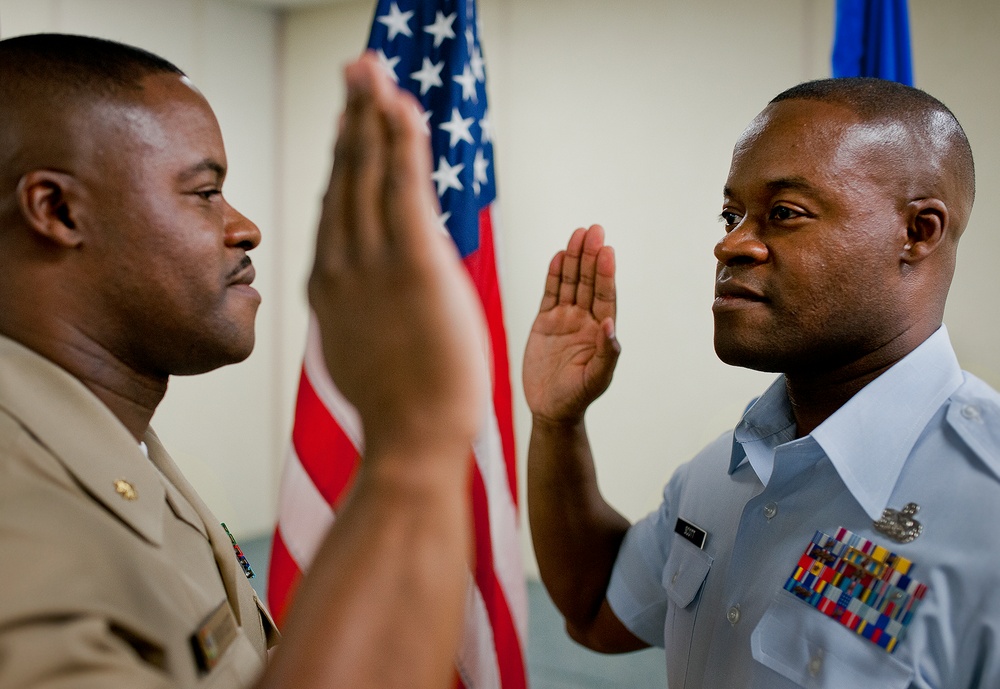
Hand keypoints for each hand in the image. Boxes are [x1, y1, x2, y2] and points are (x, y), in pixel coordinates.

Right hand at [307, 53, 486, 461]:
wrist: (412, 441)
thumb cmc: (399, 404)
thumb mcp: (363, 349)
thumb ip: (358, 312)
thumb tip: (361, 301)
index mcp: (328, 286)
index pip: (334, 206)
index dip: (341, 158)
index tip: (348, 123)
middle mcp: (340, 265)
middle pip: (342, 176)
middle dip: (349, 118)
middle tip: (354, 71)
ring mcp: (372, 263)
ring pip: (367, 172)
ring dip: (370, 114)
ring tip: (372, 70)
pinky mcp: (412, 264)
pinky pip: (403, 186)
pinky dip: (401, 142)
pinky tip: (402, 107)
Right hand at [523, 224, 618, 424]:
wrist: (550, 409)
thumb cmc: (577, 397)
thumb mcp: (596, 379)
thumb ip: (607, 353)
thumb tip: (610, 324)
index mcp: (600, 331)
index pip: (605, 296)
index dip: (606, 274)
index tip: (607, 251)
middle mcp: (584, 320)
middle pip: (588, 282)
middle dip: (591, 256)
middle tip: (594, 230)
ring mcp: (564, 319)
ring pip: (570, 283)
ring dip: (574, 259)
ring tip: (578, 234)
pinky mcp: (545, 322)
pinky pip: (551, 293)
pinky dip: (554, 275)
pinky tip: (559, 256)